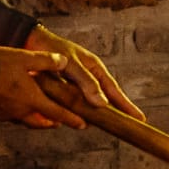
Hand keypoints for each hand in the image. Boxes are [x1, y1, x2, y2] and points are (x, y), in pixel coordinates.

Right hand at [0, 46, 84, 128]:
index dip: (72, 119)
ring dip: (34, 119)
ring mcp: (3, 114)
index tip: (83, 125)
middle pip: (41, 122)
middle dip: (52, 122)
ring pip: (23, 120)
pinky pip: (6, 117)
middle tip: (59, 122)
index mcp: (31, 99)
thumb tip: (64, 61)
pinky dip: (14, 114)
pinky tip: (12, 107)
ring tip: (38, 115)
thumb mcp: (25, 58)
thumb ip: (46, 61)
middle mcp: (19, 111)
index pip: (57, 113)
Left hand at [25, 25, 145, 121]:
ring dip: (94, 114)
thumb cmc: (53, 48)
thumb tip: (103, 104)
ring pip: (88, 104)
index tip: (140, 118)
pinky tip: (78, 120)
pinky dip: (74, 112)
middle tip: (128, 126)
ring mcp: (76, 85)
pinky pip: (71, 104)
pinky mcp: (61, 91)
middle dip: (116, 112)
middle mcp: (88, 78)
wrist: (29, 42)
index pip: (115, 91)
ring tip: (107, 126)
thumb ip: (87, 82)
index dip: (126, 106)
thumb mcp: (71, 63)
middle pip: (105, 99)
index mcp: (95, 69)